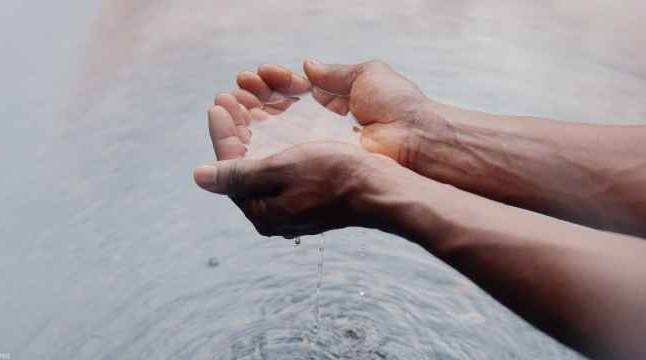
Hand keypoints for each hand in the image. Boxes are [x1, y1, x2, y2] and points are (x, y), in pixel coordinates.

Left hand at [193, 99, 400, 237]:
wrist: (381, 190)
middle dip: (235, 129)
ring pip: (261, 164)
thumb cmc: (335, 177)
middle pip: (243, 166)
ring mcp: (291, 206)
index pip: (229, 168)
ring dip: (252, 133)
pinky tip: (273, 123)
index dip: (222, 133)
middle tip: (229, 99)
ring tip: (248, 105)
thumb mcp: (282, 169)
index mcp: (262, 211)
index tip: (218, 104)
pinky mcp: (307, 197)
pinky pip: (280, 166)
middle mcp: (273, 213)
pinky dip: (272, 143)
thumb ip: (238, 173)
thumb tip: (199, 177)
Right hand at [235, 60, 456, 174]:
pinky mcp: (318, 164)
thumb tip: (307, 66)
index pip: (295, 91)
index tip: (254, 74)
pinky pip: (283, 152)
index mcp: (335, 103)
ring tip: (231, 104)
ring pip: (277, 131)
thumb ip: (335, 73)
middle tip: (235, 90)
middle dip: (255, 98)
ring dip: (252, 117)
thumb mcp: (367, 76)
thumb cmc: (397, 106)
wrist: (414, 139)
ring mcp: (320, 147)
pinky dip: (262, 141)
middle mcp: (324, 126)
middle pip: (280, 111)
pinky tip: (245, 127)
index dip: (273, 82)